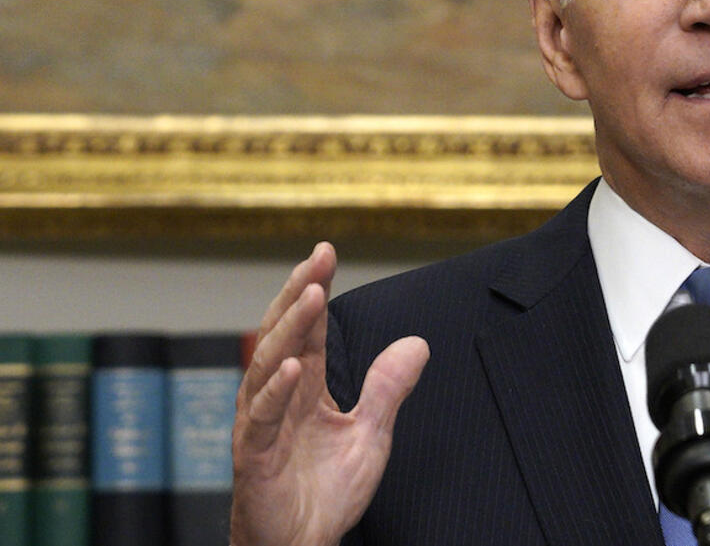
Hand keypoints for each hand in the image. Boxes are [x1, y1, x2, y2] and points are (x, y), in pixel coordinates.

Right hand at [230, 243, 429, 545]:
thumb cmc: (324, 495)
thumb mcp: (369, 434)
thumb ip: (387, 389)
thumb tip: (418, 343)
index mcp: (303, 389)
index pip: (308, 329)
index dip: (314, 290)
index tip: (326, 252)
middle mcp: (277, 399)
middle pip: (283, 335)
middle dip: (300, 294)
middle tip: (317, 259)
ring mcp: (261, 426)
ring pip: (267, 366)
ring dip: (289, 330)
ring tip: (311, 295)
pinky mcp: (253, 458)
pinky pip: (260, 419)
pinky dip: (274, 391)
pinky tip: (290, 366)